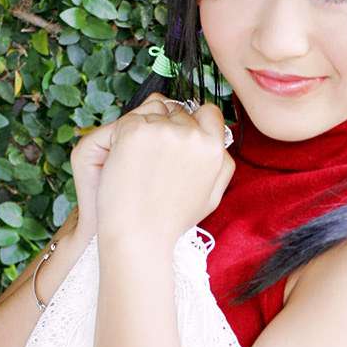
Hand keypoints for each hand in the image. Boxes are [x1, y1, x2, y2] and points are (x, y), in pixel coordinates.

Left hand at [83, 92, 233, 245]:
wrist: (139, 235)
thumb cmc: (171, 220)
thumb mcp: (212, 197)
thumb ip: (222, 166)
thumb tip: (220, 144)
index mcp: (214, 149)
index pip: (209, 112)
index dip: (193, 122)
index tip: (180, 135)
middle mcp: (192, 136)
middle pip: (179, 112)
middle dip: (167, 127)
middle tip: (154, 160)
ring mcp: (163, 131)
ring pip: (154, 113)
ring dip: (146, 130)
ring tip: (139, 164)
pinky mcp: (134, 131)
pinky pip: (130, 119)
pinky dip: (124, 135)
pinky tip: (125, 161)